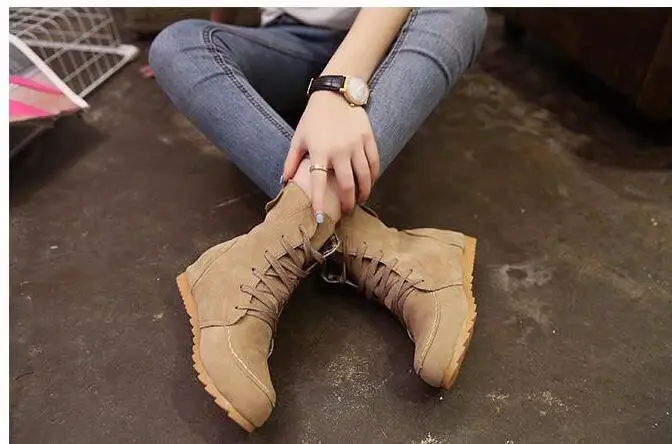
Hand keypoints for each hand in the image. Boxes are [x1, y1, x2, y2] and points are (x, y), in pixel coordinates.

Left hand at [282, 92, 379, 215]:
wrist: (335, 94)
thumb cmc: (314, 118)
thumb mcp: (299, 138)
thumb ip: (291, 160)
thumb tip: (284, 181)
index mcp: (319, 152)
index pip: (319, 183)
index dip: (320, 202)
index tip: (321, 219)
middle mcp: (339, 151)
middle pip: (347, 185)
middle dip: (348, 203)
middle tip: (347, 212)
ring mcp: (356, 145)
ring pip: (365, 177)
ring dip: (363, 192)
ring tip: (360, 200)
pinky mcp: (368, 139)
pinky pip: (374, 163)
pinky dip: (374, 176)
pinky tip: (370, 183)